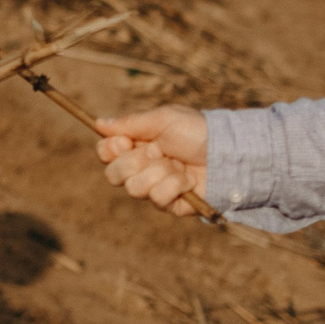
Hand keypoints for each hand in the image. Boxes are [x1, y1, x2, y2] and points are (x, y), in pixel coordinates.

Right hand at [94, 105, 208, 215]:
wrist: (226, 152)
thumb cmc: (196, 131)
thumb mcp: (163, 119)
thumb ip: (130, 123)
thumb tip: (98, 123)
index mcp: (136, 145)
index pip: (105, 153)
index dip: (110, 150)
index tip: (126, 141)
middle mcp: (141, 168)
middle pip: (113, 175)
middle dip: (135, 162)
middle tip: (158, 152)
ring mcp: (154, 187)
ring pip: (134, 188)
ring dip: (159, 172)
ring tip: (177, 164)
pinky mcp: (169, 204)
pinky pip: (158, 198)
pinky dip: (175, 185)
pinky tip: (189, 180)